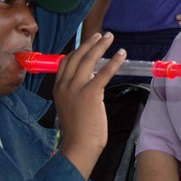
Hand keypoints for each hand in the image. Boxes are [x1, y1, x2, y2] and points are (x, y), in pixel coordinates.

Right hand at [53, 32, 124, 177]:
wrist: (78, 145)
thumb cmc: (78, 130)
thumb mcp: (71, 106)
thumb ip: (78, 91)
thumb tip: (93, 77)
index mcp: (58, 88)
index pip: (66, 62)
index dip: (78, 50)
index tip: (87, 43)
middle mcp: (64, 85)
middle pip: (77, 56)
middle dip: (90, 43)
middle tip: (101, 35)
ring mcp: (76, 88)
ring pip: (88, 60)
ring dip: (100, 46)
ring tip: (109, 37)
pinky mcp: (90, 93)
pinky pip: (104, 72)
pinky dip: (114, 61)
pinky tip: (121, 54)